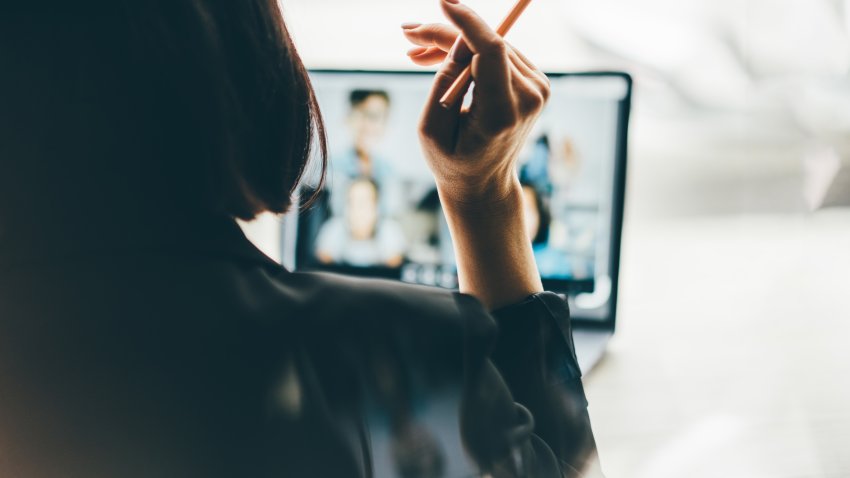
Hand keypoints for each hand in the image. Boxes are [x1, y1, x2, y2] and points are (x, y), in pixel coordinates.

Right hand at [403, 0, 549, 207]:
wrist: (485, 182)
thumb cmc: (452, 161)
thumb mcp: (431, 129)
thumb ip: (443, 81)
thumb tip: (458, 37)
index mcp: (503, 113)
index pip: (492, 52)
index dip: (468, 23)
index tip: (444, 2)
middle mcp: (529, 97)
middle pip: (487, 44)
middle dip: (445, 36)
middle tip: (407, 35)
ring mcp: (537, 88)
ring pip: (491, 45)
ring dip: (454, 45)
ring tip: (416, 54)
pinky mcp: (536, 81)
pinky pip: (498, 54)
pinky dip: (471, 53)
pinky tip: (442, 60)